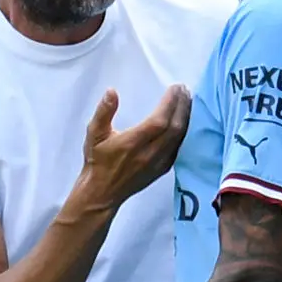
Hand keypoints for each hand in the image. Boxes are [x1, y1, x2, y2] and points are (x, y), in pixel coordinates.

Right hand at [81, 85, 191, 207]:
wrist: (102, 193)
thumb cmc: (97, 161)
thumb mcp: (94, 134)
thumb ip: (104, 112)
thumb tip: (112, 92)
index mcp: (132, 143)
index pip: (159, 121)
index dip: (170, 104)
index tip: (175, 88)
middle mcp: (148, 154)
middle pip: (174, 128)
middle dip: (182, 106)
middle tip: (184, 89)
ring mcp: (158, 163)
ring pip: (179, 138)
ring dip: (186, 118)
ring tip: (188, 101)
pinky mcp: (162, 169)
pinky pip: (178, 148)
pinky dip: (184, 133)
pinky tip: (185, 122)